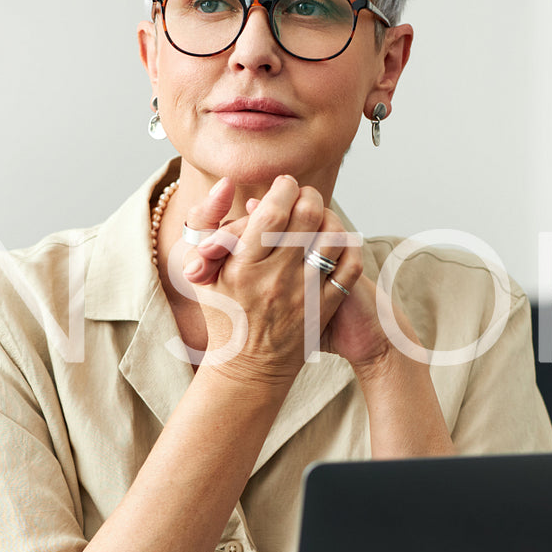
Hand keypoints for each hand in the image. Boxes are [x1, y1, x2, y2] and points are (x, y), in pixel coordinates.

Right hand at [175, 176, 352, 379]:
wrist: (247, 367)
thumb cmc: (223, 310)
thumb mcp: (202, 268)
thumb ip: (206, 221)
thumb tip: (225, 184)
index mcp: (242, 268)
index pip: (271, 212)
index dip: (283, 189)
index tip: (283, 185)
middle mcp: (274, 280)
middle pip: (307, 217)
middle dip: (308, 196)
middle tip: (303, 196)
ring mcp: (303, 295)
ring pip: (332, 237)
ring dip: (329, 217)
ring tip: (319, 217)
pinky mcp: (325, 308)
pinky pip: (349, 266)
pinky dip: (348, 246)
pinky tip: (334, 241)